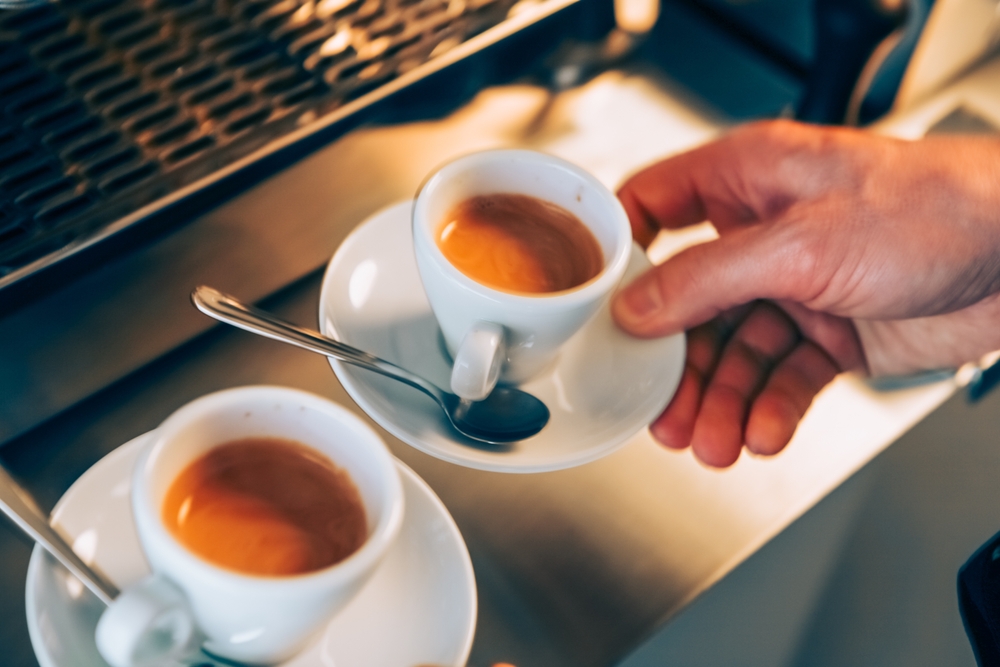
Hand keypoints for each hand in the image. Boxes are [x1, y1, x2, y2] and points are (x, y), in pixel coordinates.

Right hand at [611, 119, 999, 466]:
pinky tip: (764, 432)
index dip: (621, 256)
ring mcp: (797, 287)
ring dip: (720, 401)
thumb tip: (638, 307)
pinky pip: (782, 379)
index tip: (596, 305)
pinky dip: (769, 410)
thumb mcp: (801, 242)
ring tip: (714, 441)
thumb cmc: (937, 209)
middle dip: (675, 363)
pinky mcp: (830, 335)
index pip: (656, 208)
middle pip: (689, 304)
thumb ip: (708, 278)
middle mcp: (765, 234)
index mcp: (748, 180)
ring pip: (733, 352)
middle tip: (661, 409)